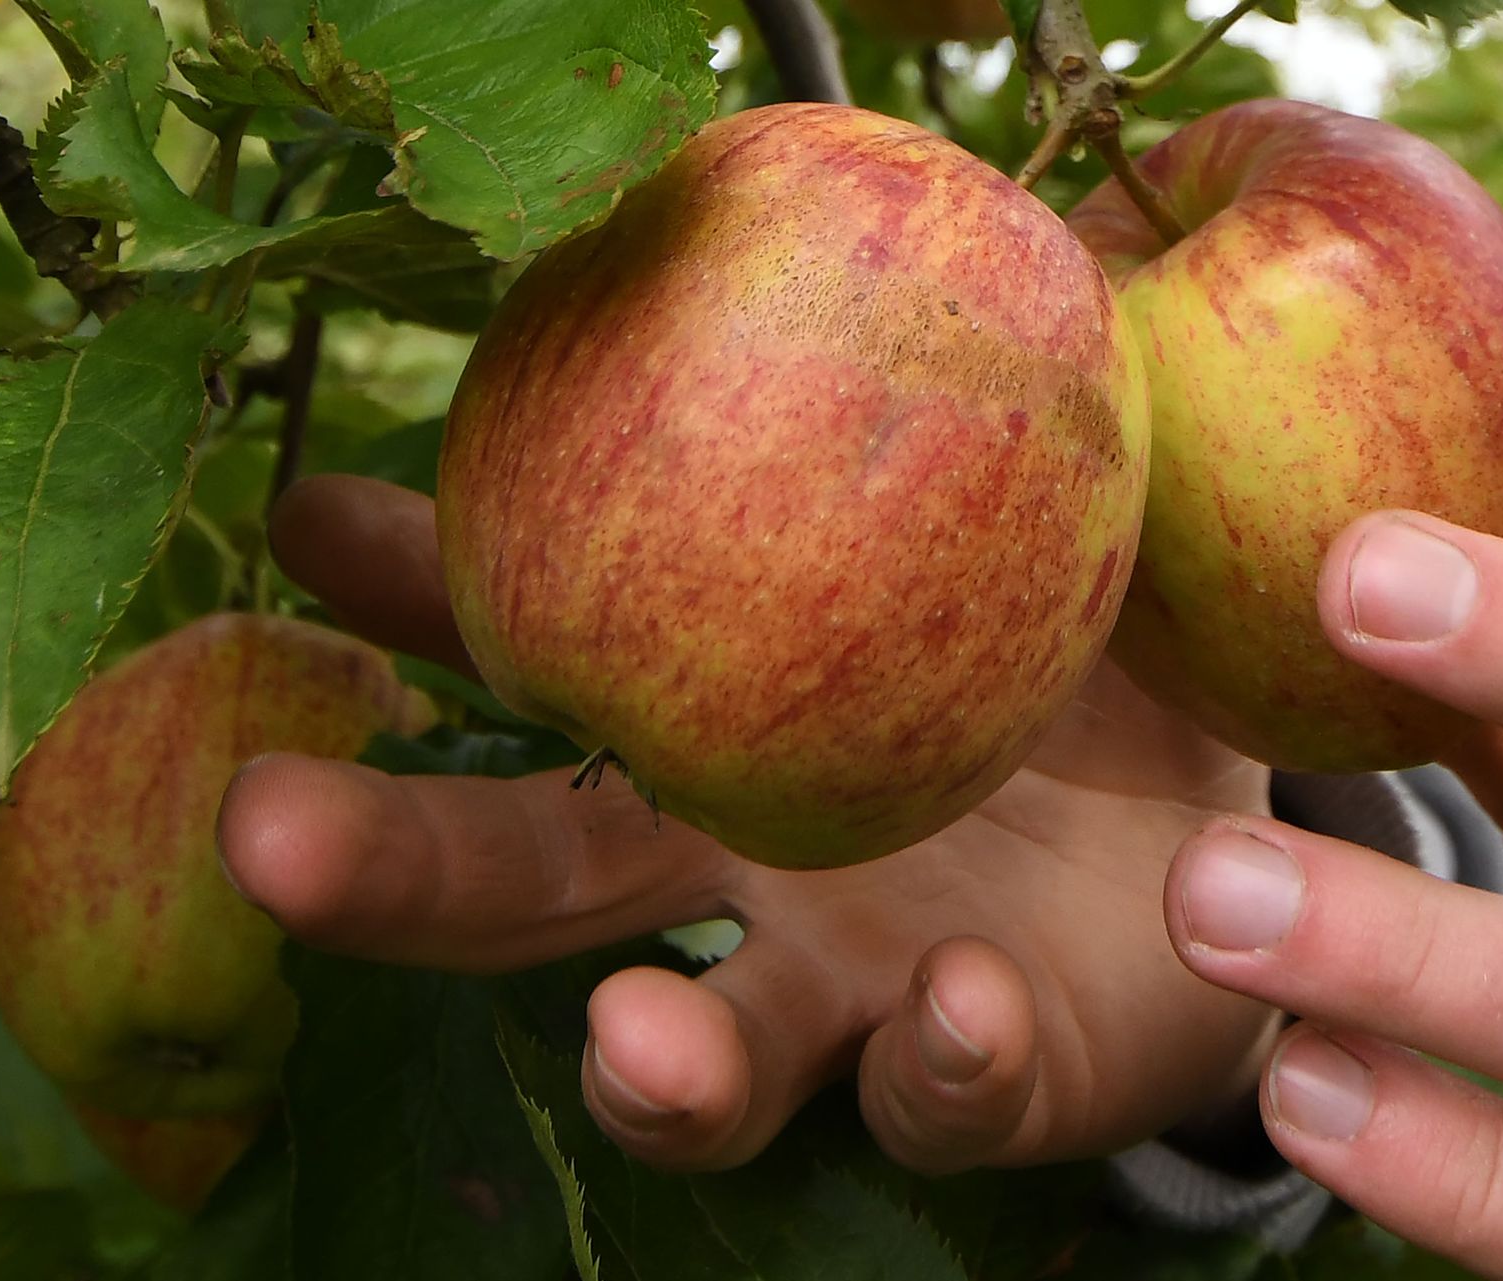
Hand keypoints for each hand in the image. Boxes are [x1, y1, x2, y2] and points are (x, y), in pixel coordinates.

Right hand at [217, 475, 1281, 1173]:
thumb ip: (909, 405)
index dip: (417, 598)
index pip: (533, 659)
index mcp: (721, 727)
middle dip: (393, 870)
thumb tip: (782, 229)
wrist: (1241, 824)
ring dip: (649, 1066)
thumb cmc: (1083, 641)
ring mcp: (860, 990)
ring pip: (712, 1066)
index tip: (309, 519)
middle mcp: (749, 876)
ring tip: (628, 1038)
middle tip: (262, 834)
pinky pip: (947, 1096)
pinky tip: (956, 994)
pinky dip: (938, 1061)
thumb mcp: (1006, 492)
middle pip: (537, 892)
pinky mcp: (993, 1072)